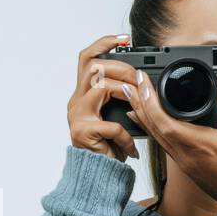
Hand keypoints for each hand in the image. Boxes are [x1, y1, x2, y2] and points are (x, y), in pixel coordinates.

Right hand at [67, 35, 141, 161]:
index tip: (124, 39)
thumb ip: (119, 96)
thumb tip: (140, 79)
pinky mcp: (83, 133)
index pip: (86, 59)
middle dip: (120, 67)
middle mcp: (75, 102)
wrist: (97, 176)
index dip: (103, 44)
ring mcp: (77, 117)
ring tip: (139, 103)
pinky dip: (127, 135)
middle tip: (138, 76)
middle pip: (93, 66)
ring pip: (101, 86)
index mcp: (82, 95)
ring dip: (125, 91)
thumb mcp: (114, 116)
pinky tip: (131, 146)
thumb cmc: (108, 147)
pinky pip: (112, 124)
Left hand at [127, 75, 216, 206]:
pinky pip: (161, 143)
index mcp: (198, 143)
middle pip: (152, 127)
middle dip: (139, 103)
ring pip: (154, 135)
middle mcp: (184, 153)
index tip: (143, 83)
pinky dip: (150, 128)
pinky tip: (144, 120)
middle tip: (128, 85)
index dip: (149, 101)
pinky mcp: (183, 164)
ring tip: (130, 97)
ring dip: (141, 115)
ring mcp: (182, 160)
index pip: (164, 121)